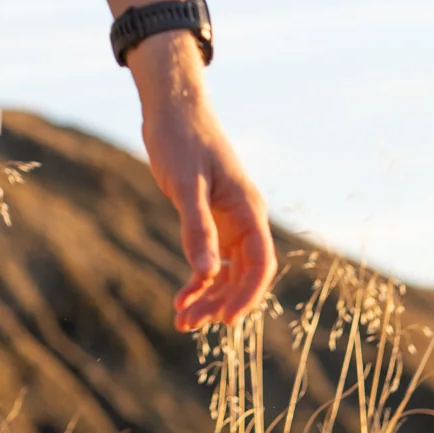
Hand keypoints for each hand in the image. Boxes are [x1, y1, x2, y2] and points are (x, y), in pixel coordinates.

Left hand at [127, 31, 276, 329]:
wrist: (173, 108)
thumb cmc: (181, 138)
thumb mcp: (185, 183)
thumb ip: (198, 228)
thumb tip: (208, 275)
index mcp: (248, 209)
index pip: (261, 264)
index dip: (247, 295)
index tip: (225, 321)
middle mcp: (243, 218)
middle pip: (243, 275)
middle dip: (220, 302)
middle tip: (189, 324)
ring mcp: (227, 220)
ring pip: (226, 271)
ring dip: (208, 297)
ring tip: (181, 321)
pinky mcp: (209, 218)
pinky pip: (210, 259)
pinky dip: (197, 280)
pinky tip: (181, 299)